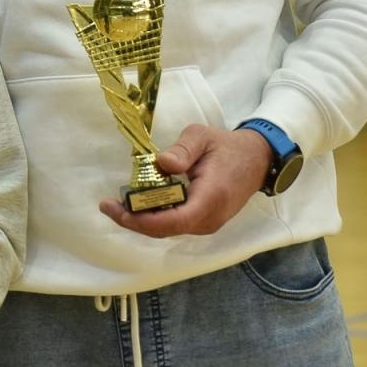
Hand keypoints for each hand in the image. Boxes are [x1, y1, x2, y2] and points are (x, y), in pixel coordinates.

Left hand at [100, 124, 271, 237]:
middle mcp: (209, 219)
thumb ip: (183, 149)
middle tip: (108, 205)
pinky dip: (155, 217)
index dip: (140, 219)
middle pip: (165, 229)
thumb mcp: (203, 137)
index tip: (114, 208)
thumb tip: (163, 163)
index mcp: (209, 198)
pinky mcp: (205, 222)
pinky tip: (140, 204)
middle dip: (134, 221)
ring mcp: (208, 223)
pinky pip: (176, 224)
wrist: (258, 160)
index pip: (171, 221)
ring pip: (168, 229)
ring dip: (142, 220)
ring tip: (119, 204)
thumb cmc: (228, 147)